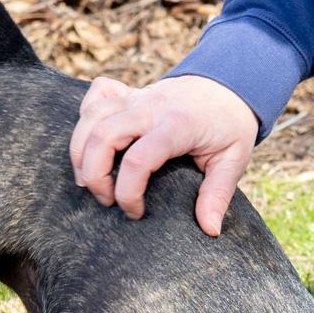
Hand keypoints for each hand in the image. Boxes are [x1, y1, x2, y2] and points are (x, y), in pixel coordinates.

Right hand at [69, 75, 257, 236]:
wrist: (231, 82)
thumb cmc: (230, 125)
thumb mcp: (233, 160)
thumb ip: (217, 195)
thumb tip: (210, 230)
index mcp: (177, 126)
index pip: (138, 160)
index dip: (128, 193)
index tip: (136, 212)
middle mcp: (150, 108)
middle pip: (102, 136)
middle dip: (95, 175)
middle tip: (106, 200)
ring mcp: (136, 97)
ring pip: (90, 117)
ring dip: (81, 153)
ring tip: (89, 181)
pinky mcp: (128, 92)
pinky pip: (95, 96)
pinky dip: (85, 118)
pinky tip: (91, 143)